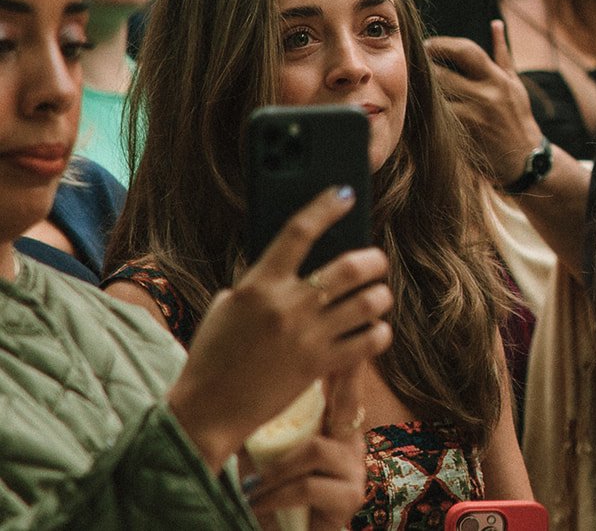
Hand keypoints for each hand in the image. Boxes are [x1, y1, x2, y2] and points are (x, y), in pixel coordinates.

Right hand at [168, 188, 392, 471]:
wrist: (207, 410)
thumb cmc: (214, 355)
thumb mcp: (229, 307)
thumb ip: (263, 283)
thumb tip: (299, 264)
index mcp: (259, 285)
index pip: (298, 232)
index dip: (325, 207)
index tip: (345, 193)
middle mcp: (287, 306)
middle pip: (350, 267)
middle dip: (373, 259)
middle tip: (375, 262)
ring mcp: (307, 336)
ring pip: (369, 302)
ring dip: (380, 296)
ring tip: (377, 297)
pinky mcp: (319, 366)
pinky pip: (370, 340)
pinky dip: (379, 332)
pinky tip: (373, 330)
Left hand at [247, 371, 366, 530]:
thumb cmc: (272, 498)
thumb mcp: (268, 455)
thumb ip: (271, 427)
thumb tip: (240, 387)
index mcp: (335, 426)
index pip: (345, 383)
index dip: (344, 358)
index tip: (336, 335)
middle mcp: (352, 441)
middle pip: (344, 402)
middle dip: (327, 385)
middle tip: (286, 382)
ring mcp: (355, 468)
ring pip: (315, 448)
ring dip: (275, 469)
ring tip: (252, 485)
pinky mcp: (349, 496)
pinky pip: (307, 483)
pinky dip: (274, 493)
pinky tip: (256, 502)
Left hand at [426, 21, 542, 186]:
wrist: (525, 158)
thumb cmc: (517, 116)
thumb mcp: (514, 83)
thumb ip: (502, 53)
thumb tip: (495, 24)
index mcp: (498, 78)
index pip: (466, 50)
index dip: (442, 44)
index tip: (428, 44)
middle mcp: (487, 95)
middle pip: (444, 73)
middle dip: (426, 67)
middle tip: (413, 64)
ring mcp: (474, 117)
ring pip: (437, 97)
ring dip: (423, 91)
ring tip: (412, 85)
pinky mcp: (464, 135)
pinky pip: (439, 119)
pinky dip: (428, 112)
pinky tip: (419, 108)